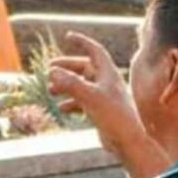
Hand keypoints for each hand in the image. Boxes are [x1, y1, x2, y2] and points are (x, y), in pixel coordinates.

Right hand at [48, 33, 148, 161]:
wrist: (128, 141)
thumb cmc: (114, 116)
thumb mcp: (89, 97)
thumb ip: (70, 83)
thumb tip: (52, 72)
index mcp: (108, 73)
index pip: (95, 51)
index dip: (82, 42)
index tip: (68, 36)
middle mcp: (107, 82)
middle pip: (84, 68)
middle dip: (66, 67)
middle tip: (49, 69)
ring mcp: (104, 96)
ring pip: (81, 85)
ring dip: (66, 86)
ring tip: (51, 90)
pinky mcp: (101, 110)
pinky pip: (83, 101)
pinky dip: (71, 102)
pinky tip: (62, 108)